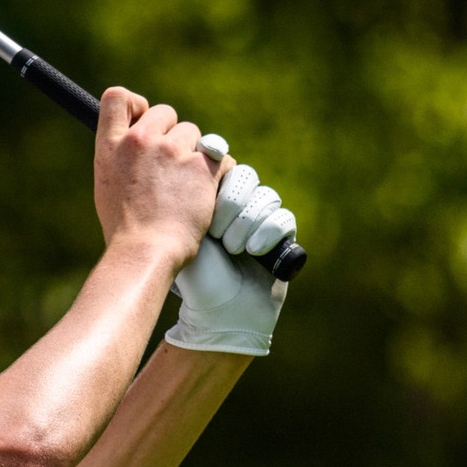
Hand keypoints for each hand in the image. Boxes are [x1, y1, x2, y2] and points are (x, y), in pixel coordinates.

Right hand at [92, 89, 218, 271]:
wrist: (145, 249)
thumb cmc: (125, 228)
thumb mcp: (107, 184)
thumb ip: (122, 158)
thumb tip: (139, 149)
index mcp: (110, 146)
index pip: (116, 97)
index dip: (135, 103)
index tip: (143, 119)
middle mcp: (139, 140)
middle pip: (165, 112)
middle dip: (172, 133)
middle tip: (172, 162)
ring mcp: (170, 151)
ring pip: (194, 134)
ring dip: (195, 154)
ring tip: (187, 185)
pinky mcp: (200, 165)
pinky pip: (220, 157)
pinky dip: (218, 172)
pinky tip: (208, 191)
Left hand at [166, 162, 297, 355]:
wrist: (218, 311)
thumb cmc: (194, 274)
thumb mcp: (182, 230)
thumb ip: (185, 195)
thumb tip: (192, 156)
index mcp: (209, 197)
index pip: (222, 165)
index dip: (217, 177)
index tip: (205, 191)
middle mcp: (236, 204)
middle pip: (246, 176)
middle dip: (231, 204)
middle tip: (215, 233)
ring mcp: (260, 219)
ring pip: (266, 196)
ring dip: (247, 223)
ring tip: (232, 249)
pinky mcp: (282, 236)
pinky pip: (284, 217)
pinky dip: (268, 232)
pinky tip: (253, 251)